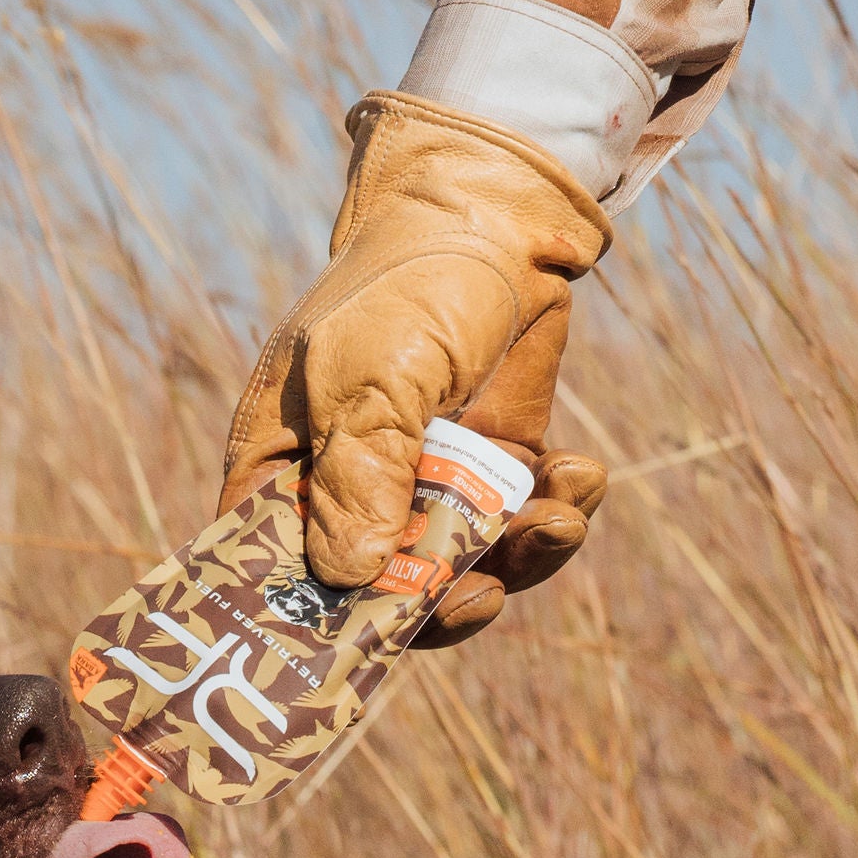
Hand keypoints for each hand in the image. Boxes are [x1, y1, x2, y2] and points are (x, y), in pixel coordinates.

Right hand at [219, 92, 611, 594]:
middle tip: (480, 596)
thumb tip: (353, 580)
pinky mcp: (494, 467)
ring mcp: (424, 482)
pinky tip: (583, 476)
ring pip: (464, 570)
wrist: (501, 211)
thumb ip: (362, 478)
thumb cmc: (407, 285)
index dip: (309, 623)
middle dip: (437, 606)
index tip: (363, 646)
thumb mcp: (374, 379)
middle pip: (376, 593)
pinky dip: (559, 514)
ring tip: (560, 522)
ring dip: (519, 562)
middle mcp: (347, 489)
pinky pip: (523, 525)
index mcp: (282, 470)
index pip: (274, 574)